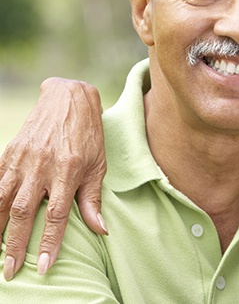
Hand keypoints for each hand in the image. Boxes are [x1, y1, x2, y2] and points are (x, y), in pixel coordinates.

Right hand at [0, 77, 106, 279]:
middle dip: (16, 243)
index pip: (57, 214)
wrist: (68, 99)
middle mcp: (43, 165)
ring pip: (4, 198)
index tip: (45, 266)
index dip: (50, 242)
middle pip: (25, 211)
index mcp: (69, 169)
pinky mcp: (10, 151)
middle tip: (11, 269)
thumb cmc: (88, 134)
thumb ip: (92, 198)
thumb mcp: (97, 164)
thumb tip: (100, 229)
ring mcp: (23, 158)